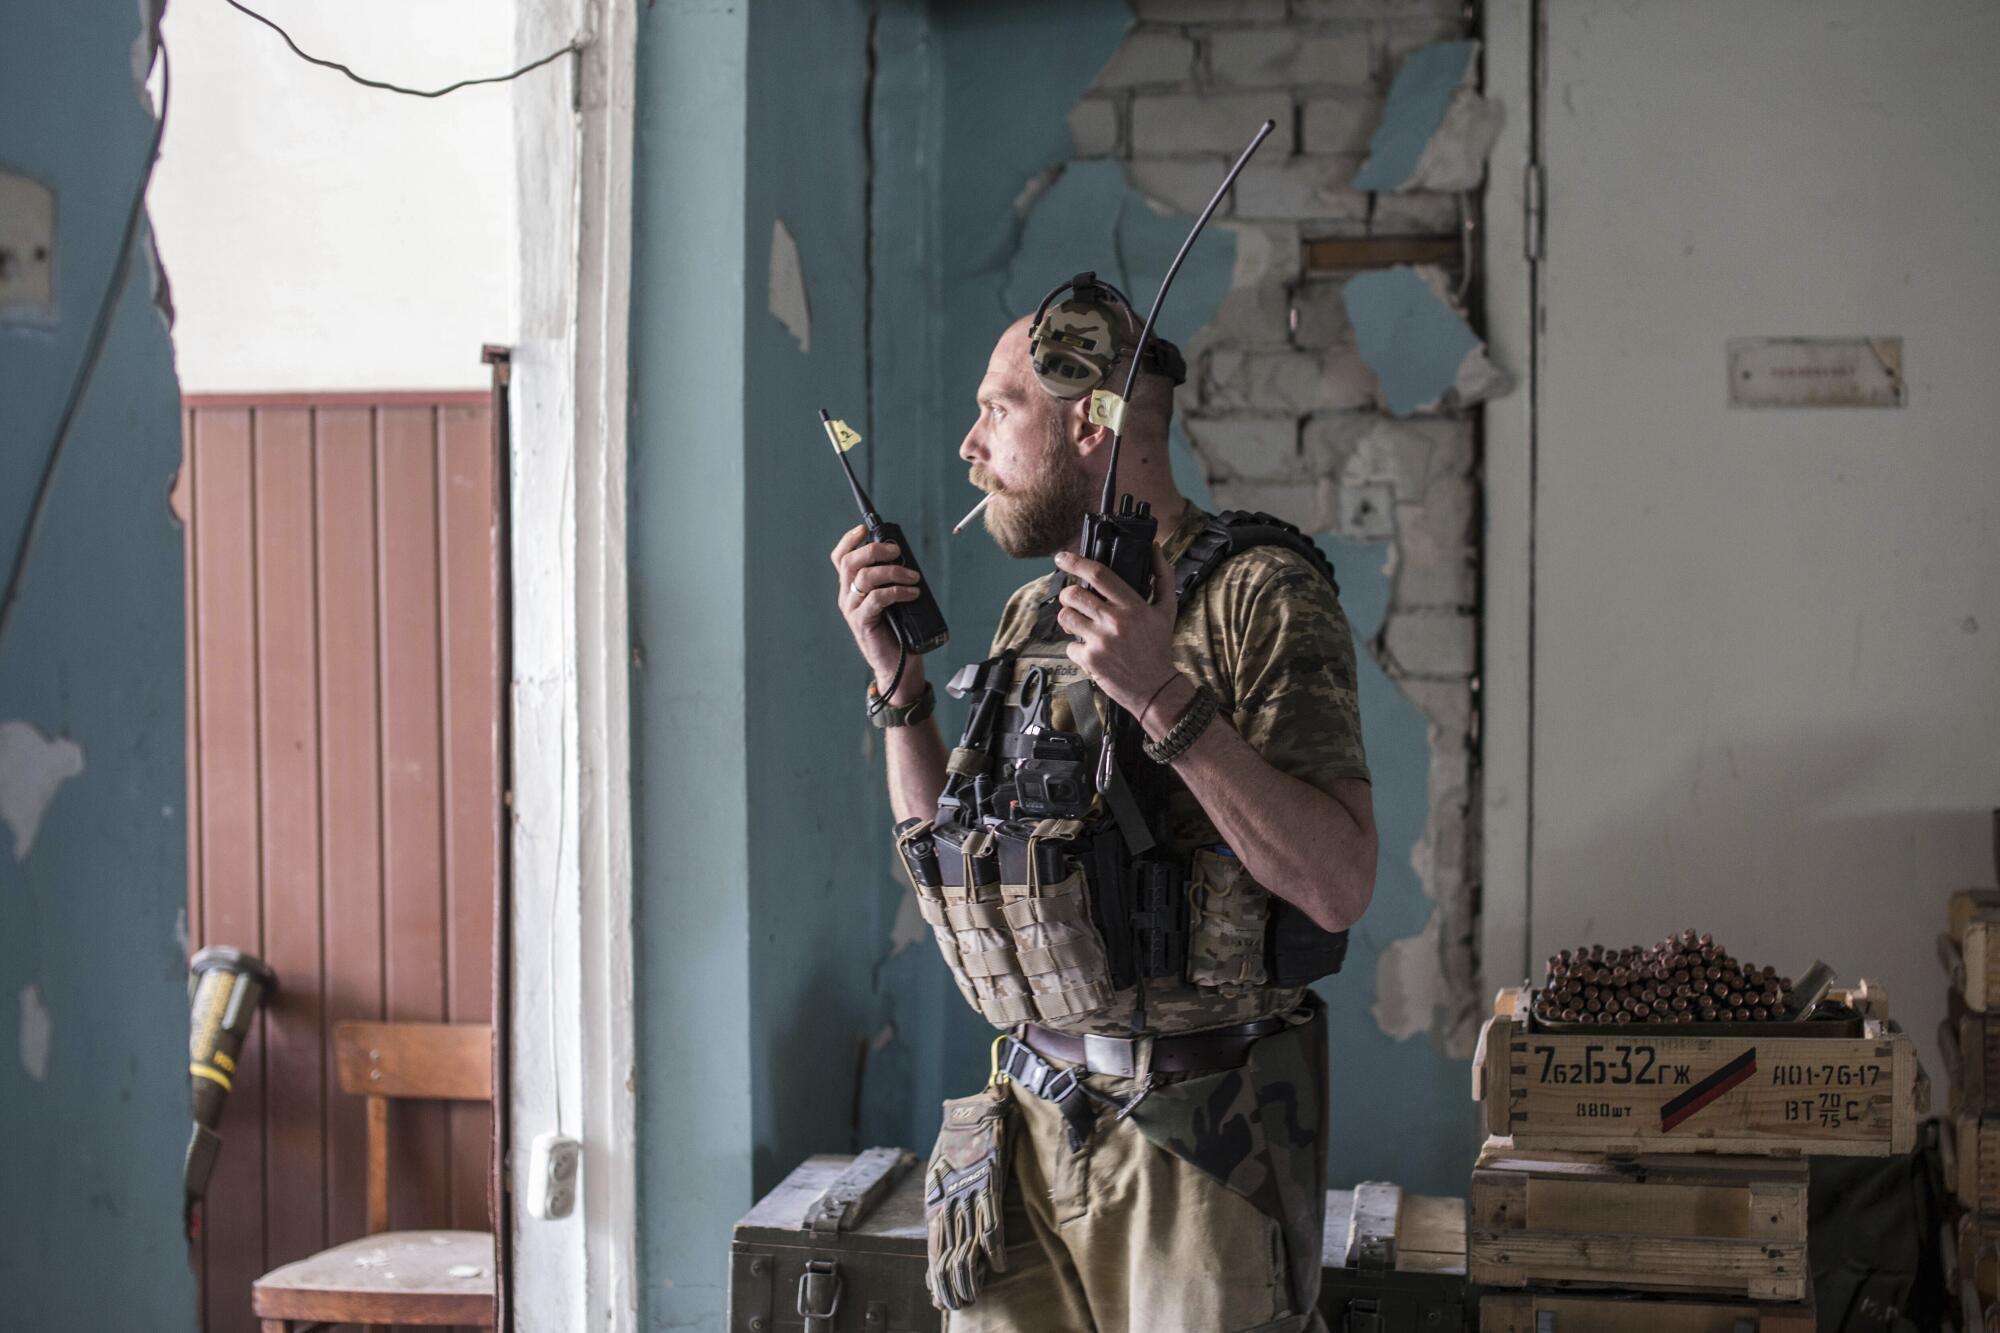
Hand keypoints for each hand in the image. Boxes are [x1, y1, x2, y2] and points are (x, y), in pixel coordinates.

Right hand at [830, 524, 923, 697]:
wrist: (898, 664)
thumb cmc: (898, 629)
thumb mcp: (893, 599)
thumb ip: (891, 579)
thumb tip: (904, 558)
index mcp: (850, 587)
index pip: (841, 558)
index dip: (849, 540)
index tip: (864, 529)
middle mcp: (847, 596)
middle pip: (850, 562)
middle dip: (874, 550)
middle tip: (897, 552)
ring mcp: (852, 610)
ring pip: (864, 578)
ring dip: (893, 572)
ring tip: (913, 577)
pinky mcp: (862, 622)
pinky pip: (877, 598)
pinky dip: (897, 591)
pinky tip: (912, 593)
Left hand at [1052, 541, 1178, 715]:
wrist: (1155, 687)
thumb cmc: (1158, 646)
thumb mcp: (1167, 609)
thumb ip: (1162, 576)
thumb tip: (1155, 548)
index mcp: (1133, 605)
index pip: (1099, 575)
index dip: (1076, 562)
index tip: (1062, 556)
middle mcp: (1115, 621)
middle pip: (1074, 595)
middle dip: (1067, 594)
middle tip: (1073, 599)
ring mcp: (1100, 641)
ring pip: (1066, 617)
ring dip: (1069, 618)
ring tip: (1081, 624)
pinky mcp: (1090, 660)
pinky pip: (1069, 646)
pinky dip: (1076, 648)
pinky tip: (1091, 650)